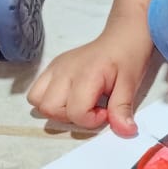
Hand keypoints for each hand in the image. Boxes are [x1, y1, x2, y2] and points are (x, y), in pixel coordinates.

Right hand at [27, 21, 152, 136]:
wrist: (122, 36)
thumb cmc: (128, 58)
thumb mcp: (131, 84)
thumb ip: (122, 109)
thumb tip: (125, 132)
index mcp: (86, 74)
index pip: (75, 112)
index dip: (91, 120)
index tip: (105, 111)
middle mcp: (64, 70)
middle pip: (49, 108)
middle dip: (70, 117)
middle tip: (91, 108)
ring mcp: (55, 68)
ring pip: (37, 101)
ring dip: (56, 110)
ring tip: (78, 104)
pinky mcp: (52, 68)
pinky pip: (36, 91)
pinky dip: (49, 100)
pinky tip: (70, 97)